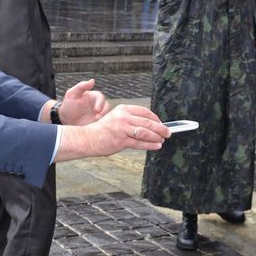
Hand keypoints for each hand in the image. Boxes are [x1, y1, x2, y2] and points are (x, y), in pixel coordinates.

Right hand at [56, 105, 170, 160]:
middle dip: (160, 128)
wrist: (88, 139)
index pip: (144, 112)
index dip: (155, 118)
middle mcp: (123, 117)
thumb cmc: (103, 130)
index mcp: (123, 109)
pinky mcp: (121, 140)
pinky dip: (150, 145)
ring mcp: (122, 129)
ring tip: (163, 139)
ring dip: (157, 136)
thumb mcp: (116, 118)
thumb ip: (131, 120)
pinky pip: (139, 143)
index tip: (161, 123)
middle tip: (168, 132)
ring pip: (145, 132)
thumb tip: (149, 125)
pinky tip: (156, 146)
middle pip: (147, 122)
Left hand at [59, 79, 109, 125]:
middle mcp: (97, 105)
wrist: (64, 119)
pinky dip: (103, 126)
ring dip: (104, 119)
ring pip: (107, 116)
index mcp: (93, 97)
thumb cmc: (68, 105)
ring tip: (98, 123)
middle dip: (105, 112)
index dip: (100, 103)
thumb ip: (82, 86)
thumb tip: (92, 80)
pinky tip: (97, 128)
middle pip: (107, 107)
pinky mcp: (96, 123)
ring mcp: (98, 115)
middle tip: (98, 118)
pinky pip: (103, 124)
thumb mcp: (72, 94)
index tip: (96, 110)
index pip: (101, 98)